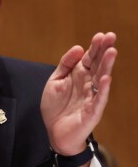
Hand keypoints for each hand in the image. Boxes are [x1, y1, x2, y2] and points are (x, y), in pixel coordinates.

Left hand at [41, 32, 116, 159]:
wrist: (55, 132)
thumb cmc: (57, 106)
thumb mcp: (55, 80)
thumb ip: (65, 64)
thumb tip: (78, 47)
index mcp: (79, 76)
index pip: (90, 58)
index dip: (95, 47)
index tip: (101, 35)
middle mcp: (88, 84)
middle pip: (98, 65)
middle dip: (104, 51)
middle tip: (111, 36)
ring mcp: (92, 97)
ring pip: (101, 79)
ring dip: (107, 66)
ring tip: (111, 52)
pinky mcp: (92, 111)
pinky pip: (99, 99)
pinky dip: (103, 89)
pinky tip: (106, 79)